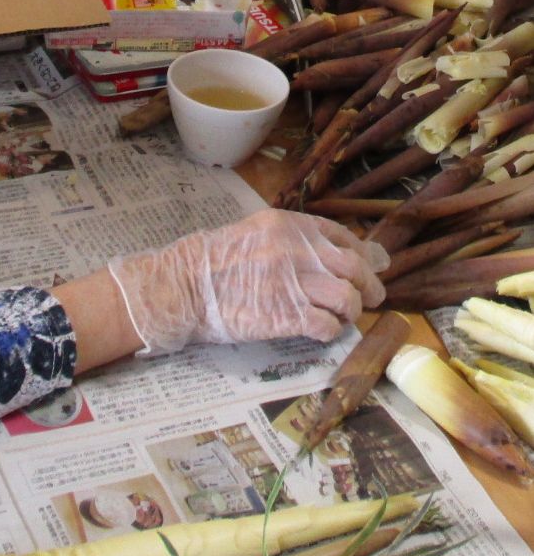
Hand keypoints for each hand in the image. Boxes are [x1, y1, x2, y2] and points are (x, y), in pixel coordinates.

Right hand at [107, 209, 387, 353]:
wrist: (185, 287)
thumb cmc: (216, 262)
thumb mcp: (255, 235)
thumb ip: (295, 242)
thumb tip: (338, 255)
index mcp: (287, 224)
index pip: (342, 235)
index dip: (360, 254)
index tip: (364, 268)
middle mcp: (296, 248)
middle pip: (354, 267)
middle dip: (369, 286)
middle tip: (371, 300)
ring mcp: (293, 282)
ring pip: (348, 298)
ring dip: (351, 311)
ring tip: (341, 317)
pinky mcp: (288, 315)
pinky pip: (329, 325)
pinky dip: (331, 331)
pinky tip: (321, 331)